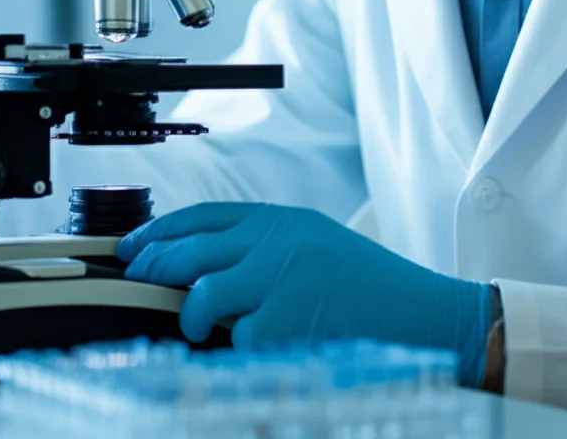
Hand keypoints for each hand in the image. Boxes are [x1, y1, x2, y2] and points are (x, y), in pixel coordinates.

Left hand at [117, 202, 491, 386]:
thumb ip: (264, 251)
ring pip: (205, 294)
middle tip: (136, 278)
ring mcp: (282, 276)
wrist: (431, 317)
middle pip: (192, 247)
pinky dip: (241, 351)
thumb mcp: (316, 250)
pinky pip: (237, 339)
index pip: (207, 214)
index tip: (135, 244)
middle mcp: (280, 240)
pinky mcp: (287, 318)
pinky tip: (263, 351)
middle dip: (154, 265)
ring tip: (198, 329)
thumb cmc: (375, 292)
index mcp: (286, 221)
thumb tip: (201, 269)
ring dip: (195, 317)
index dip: (163, 229)